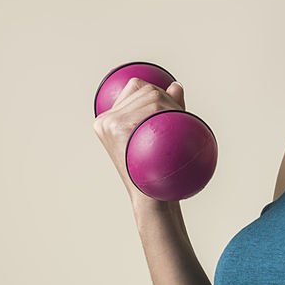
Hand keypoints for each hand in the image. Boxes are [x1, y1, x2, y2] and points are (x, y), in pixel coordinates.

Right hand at [92, 78, 186, 213]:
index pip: (136, 86)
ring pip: (153, 96)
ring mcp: (110, 123)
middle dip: (169, 101)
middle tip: (179, 123)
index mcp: (108, 120)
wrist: (152, 199)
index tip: (169, 112)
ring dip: (173, 108)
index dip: (158, 93)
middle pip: (147, 89)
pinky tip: (171, 128)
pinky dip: (169, 112)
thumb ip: (166, 108)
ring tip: (177, 130)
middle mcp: (105, 120)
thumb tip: (176, 86)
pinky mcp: (119, 129)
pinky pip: (153, 107)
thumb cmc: (156, 171)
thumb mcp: (159, 135)